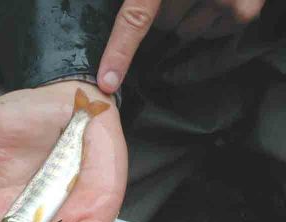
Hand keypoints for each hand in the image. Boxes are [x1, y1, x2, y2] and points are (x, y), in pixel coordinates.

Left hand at [97, 0, 265, 92]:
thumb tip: (130, 18)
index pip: (135, 19)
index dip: (119, 52)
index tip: (108, 82)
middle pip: (163, 25)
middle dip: (165, 11)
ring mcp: (222, 1)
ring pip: (187, 31)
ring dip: (188, 16)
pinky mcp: (244, 11)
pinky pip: (212, 33)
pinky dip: (211, 20)